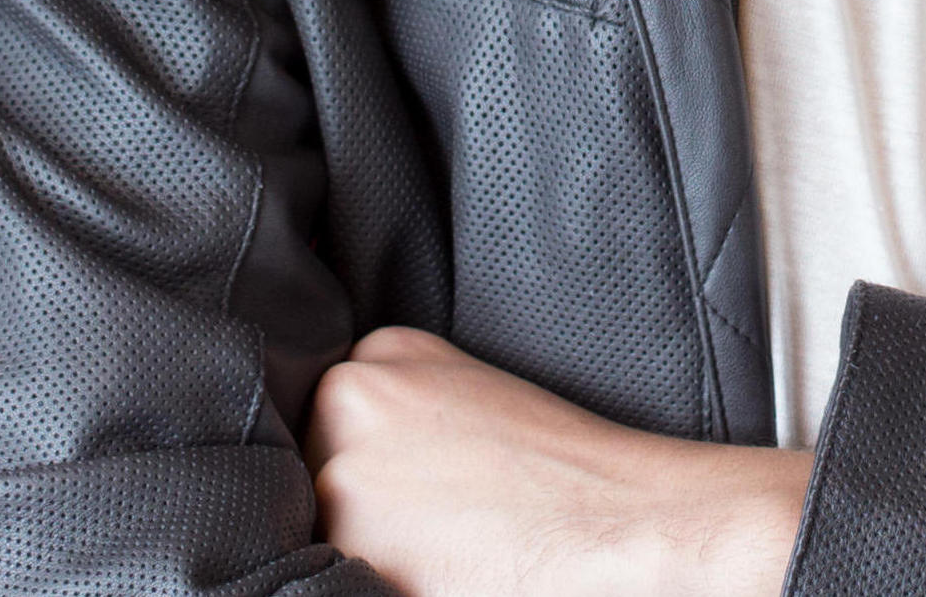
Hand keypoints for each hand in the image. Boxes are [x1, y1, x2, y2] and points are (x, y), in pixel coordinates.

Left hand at [306, 325, 809, 596]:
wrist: (615, 520)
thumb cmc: (560, 470)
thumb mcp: (469, 401)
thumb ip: (397, 413)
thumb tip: (337, 466)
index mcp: (383, 351)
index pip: (327, 417)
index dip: (364, 462)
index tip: (410, 484)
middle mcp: (348, 396)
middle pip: (310, 465)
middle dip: (351, 500)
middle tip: (431, 518)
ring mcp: (338, 469)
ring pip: (315, 525)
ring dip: (355, 544)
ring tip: (439, 544)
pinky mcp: (344, 548)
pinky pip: (330, 574)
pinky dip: (367, 578)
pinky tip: (429, 567)